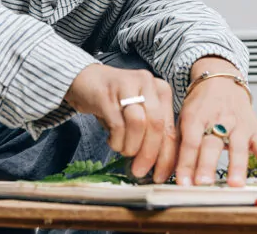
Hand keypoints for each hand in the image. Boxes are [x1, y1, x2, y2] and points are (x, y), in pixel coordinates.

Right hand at [65, 63, 177, 182]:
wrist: (86, 81)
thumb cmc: (115, 102)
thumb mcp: (139, 114)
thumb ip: (151, 134)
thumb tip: (161, 167)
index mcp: (161, 90)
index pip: (170, 128)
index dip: (168, 156)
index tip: (162, 176)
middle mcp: (147, 83)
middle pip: (156, 125)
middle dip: (149, 153)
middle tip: (140, 171)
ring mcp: (127, 85)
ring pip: (138, 123)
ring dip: (131, 145)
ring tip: (123, 150)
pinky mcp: (107, 93)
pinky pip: (117, 124)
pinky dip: (116, 140)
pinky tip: (112, 140)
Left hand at [175, 58, 256, 187]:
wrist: (221, 80)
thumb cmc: (201, 104)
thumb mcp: (184, 117)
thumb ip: (177, 144)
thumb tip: (165, 172)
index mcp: (196, 117)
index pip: (190, 142)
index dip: (186, 163)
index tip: (183, 182)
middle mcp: (218, 120)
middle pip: (212, 144)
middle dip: (207, 165)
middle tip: (203, 183)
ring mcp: (238, 124)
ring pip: (237, 146)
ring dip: (236, 166)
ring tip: (234, 184)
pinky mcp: (254, 128)